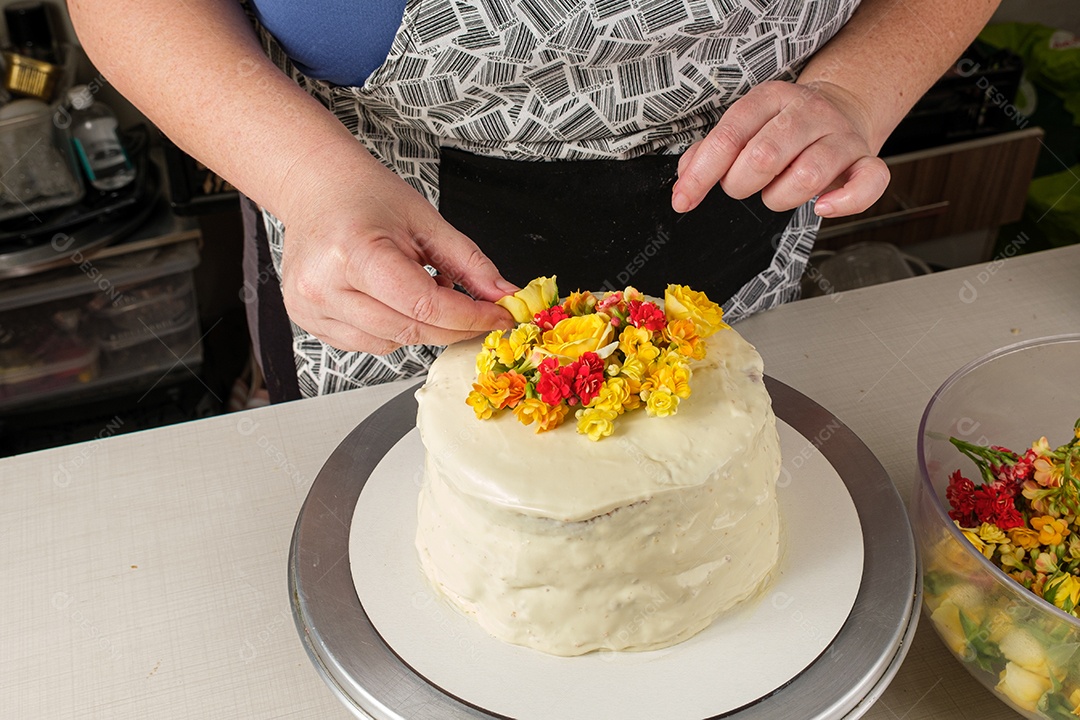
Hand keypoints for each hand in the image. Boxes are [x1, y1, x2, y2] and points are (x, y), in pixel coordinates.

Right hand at [276, 145, 516, 354]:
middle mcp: (324, 285)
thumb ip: (469, 262)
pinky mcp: (309, 320)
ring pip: (390, 342)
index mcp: (353, 251)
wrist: (316, 188)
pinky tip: (394, 299)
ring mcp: (311, 307)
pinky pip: (367, 343)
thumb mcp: (426, 220)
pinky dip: (394, 329)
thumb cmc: (365, 195)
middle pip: (409, 329)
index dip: (470, 317)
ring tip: (421, 287)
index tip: (498, 316)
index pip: (424, 306)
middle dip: (453, 326)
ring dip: (421, 327)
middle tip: (479, 312)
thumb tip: (503, 295)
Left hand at [671, 80, 889, 217]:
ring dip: (780, 198)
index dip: (702, 174)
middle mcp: (808, 112)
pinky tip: (822, 207)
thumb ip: (712, 149)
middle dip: (741, 184)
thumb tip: (685, 176)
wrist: (842, 109)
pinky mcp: (866, 159)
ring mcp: (841, 136)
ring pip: (807, 176)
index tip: (683, 200)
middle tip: (743, 186)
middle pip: (765, 156)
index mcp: (770, 98)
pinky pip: (868, 183)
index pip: (729, 135)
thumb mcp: (746, 126)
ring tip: (777, 192)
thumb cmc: (783, 128)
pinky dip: (844, 202)